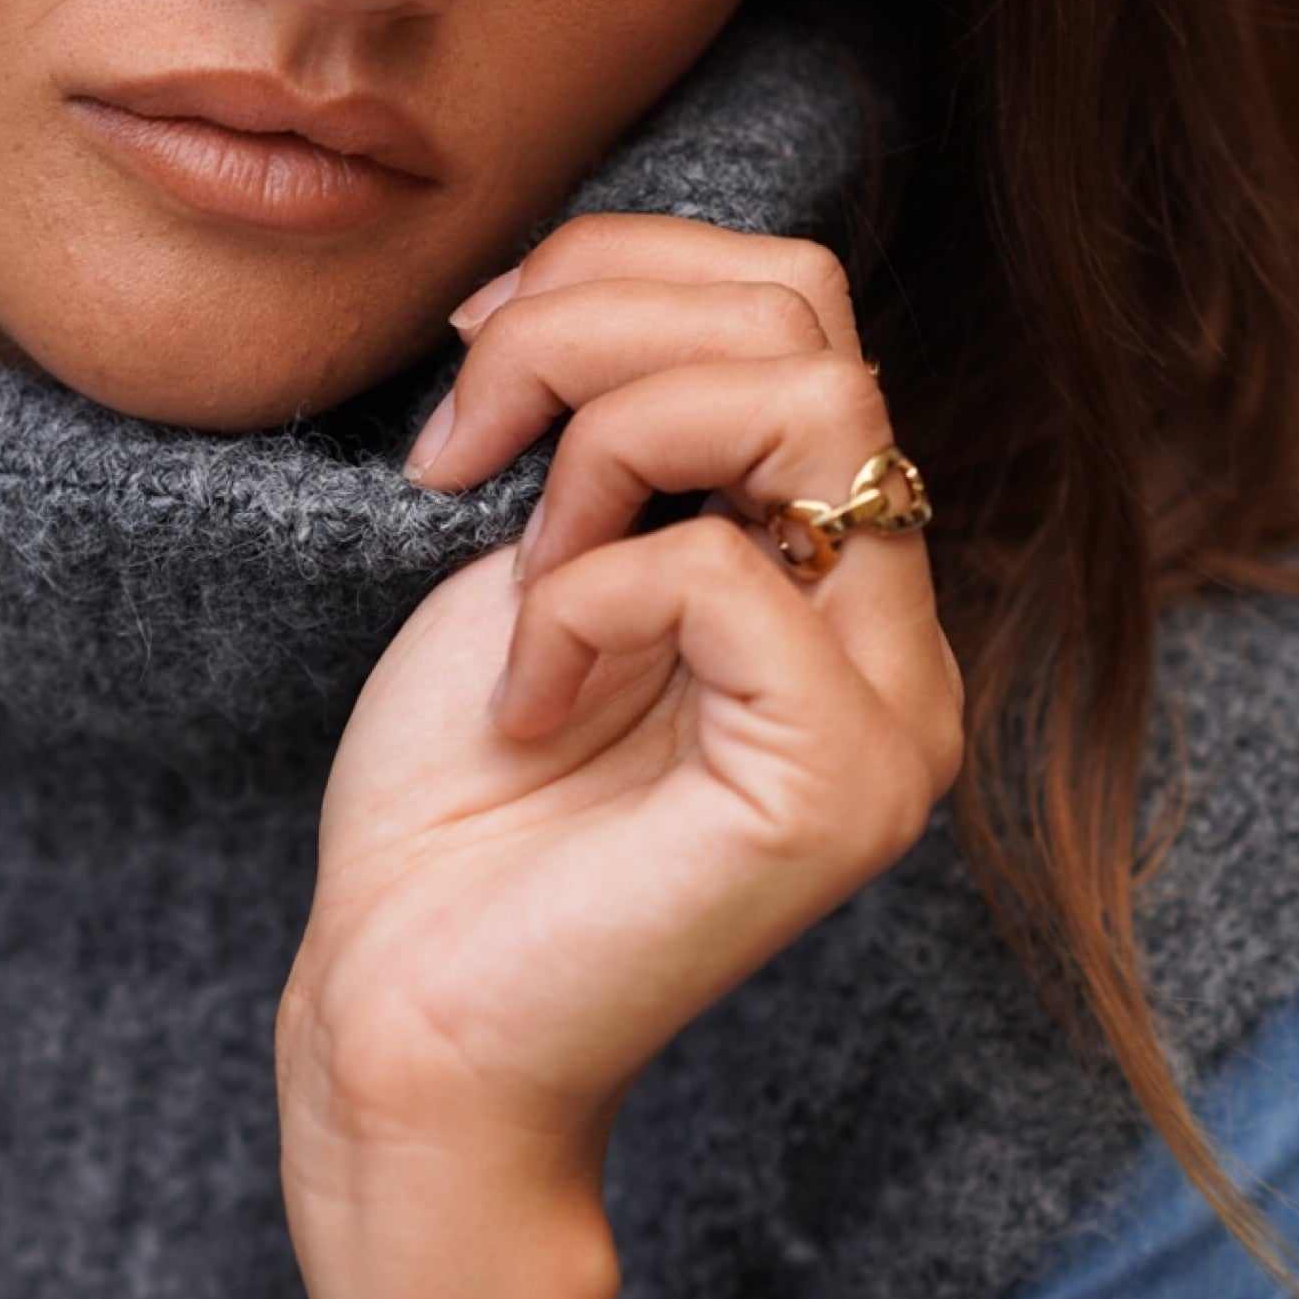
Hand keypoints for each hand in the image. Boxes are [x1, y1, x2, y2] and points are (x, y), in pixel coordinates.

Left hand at [284, 211, 961, 1223]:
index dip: (617, 277)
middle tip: (462, 450)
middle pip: (811, 323)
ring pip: (811, 400)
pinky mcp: (843, 782)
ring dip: (601, 443)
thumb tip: (612, 285)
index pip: (796, 310)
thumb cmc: (449, 814)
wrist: (403, 1021)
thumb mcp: (533, 561)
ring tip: (518, 578)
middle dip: (595, 330)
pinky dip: (581, 596)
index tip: (472, 366)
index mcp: (828, 576)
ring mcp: (892, 714)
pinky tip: (527, 700)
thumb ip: (622, 433)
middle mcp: (895, 638)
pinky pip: (723, 566)